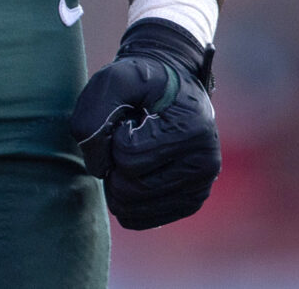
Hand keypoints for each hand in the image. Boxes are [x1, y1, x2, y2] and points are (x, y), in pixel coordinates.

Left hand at [70, 19, 220, 229]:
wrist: (172, 87)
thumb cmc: (141, 82)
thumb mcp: (112, 79)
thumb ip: (93, 115)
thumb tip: (98, 167)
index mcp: (192, 129)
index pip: (128, 157)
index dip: (114, 138)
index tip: (129, 118)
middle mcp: (205, 164)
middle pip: (128, 190)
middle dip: (113, 165)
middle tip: (125, 139)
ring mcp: (200, 188)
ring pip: (130, 210)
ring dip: (118, 182)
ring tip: (133, 153)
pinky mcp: (189, 203)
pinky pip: (138, 220)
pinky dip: (126, 199)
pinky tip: (139, 171)